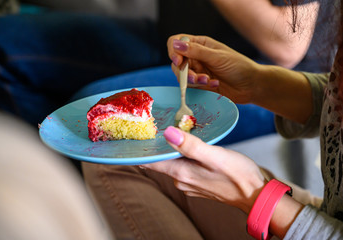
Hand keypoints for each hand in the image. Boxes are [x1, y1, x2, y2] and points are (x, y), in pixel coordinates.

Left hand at [141, 126, 265, 213]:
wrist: (256, 195)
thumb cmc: (238, 175)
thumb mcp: (215, 156)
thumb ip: (190, 145)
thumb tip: (168, 133)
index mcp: (181, 173)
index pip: (150, 163)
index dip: (139, 151)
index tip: (130, 139)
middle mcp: (181, 181)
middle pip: (160, 162)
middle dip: (155, 147)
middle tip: (149, 127)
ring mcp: (189, 183)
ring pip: (172, 164)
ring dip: (169, 150)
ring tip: (166, 132)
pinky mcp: (198, 182)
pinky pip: (183, 167)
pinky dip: (180, 156)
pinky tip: (186, 145)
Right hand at [168, 34, 261, 103]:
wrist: (251, 86)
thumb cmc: (238, 66)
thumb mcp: (217, 56)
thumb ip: (196, 51)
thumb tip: (176, 44)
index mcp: (200, 44)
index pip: (177, 42)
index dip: (174, 51)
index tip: (178, 61)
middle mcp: (196, 56)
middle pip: (177, 62)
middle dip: (184, 71)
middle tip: (195, 78)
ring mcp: (198, 70)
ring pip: (182, 76)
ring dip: (193, 80)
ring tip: (207, 81)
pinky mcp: (200, 84)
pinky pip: (191, 86)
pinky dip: (201, 86)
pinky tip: (214, 84)